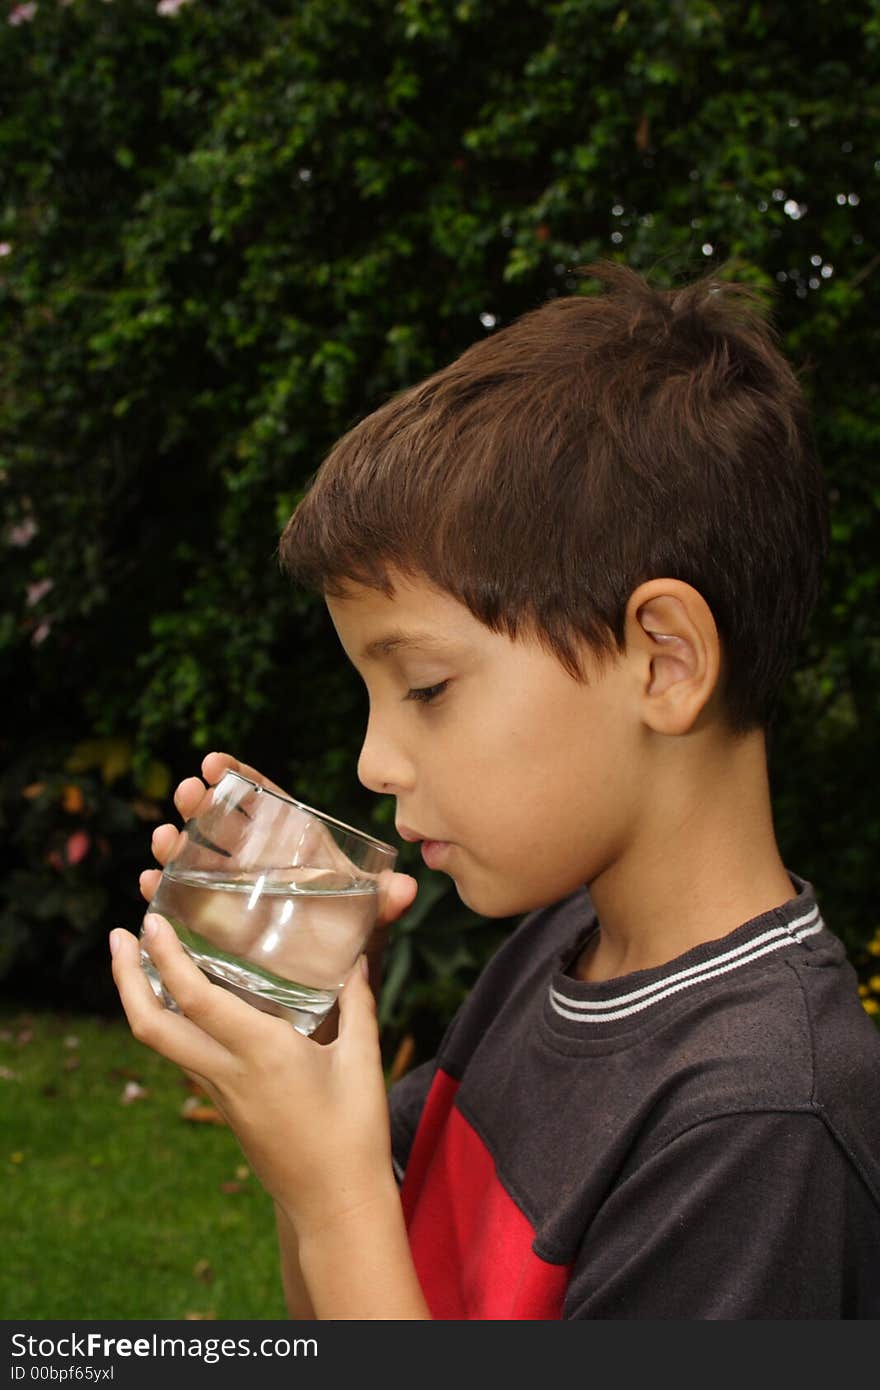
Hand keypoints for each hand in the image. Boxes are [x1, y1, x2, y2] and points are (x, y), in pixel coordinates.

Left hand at [110, 901, 414, 1239]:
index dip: (166, 957)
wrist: (335, 1206)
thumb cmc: (354, 1135)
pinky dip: (170, 1021)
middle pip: (152, 1025)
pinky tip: (181, 1002)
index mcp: (263, 1054)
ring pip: (161, 1042)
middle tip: (118, 936)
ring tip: (137, 959)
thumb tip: (354, 958)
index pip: (197, 999)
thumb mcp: (362, 1061)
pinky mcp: (225, 1106)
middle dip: (126, 978)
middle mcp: (230, 1072)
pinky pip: (184, 1057)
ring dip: (139, 998)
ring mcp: (221, 1093)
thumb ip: (357, 1003)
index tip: (150, 922)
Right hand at [140, 751, 399, 1034]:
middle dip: (199, 804)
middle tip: (186, 792)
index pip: (266, 801)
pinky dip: (164, 890)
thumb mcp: (367, 921)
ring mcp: (232, 889)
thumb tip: (407, 890)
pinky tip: (150, 885)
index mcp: (293, 845)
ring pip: (197, 857)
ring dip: (175, 844)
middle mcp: (258, 860)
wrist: (331, 985)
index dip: (240, 777)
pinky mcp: (213, 920)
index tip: (214, 762)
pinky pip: (183, 899)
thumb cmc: (350, 940)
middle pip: (223, 823)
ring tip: (162, 839)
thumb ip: (384, 905)